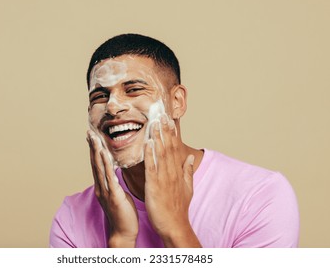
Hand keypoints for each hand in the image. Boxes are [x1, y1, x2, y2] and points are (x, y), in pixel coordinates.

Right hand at [87, 130, 138, 246]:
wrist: (124, 232)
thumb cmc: (124, 214)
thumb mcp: (119, 194)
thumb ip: (115, 183)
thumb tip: (115, 171)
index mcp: (103, 186)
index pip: (97, 165)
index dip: (94, 150)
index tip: (92, 137)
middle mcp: (101, 187)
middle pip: (95, 163)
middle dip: (92, 147)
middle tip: (89, 132)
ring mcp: (105, 191)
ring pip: (99, 167)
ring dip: (96, 151)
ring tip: (94, 138)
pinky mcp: (113, 195)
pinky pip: (109, 177)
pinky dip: (105, 164)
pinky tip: (103, 153)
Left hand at [144, 116, 200, 246]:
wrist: (174, 225)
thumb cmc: (178, 207)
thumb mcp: (187, 187)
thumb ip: (187, 171)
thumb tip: (190, 157)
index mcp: (177, 171)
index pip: (175, 148)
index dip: (171, 133)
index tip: (168, 119)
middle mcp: (171, 171)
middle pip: (168, 146)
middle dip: (165, 129)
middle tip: (161, 113)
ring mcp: (164, 178)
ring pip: (161, 153)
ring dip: (158, 136)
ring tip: (155, 121)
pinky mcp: (154, 185)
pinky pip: (152, 167)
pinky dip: (150, 154)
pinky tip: (148, 142)